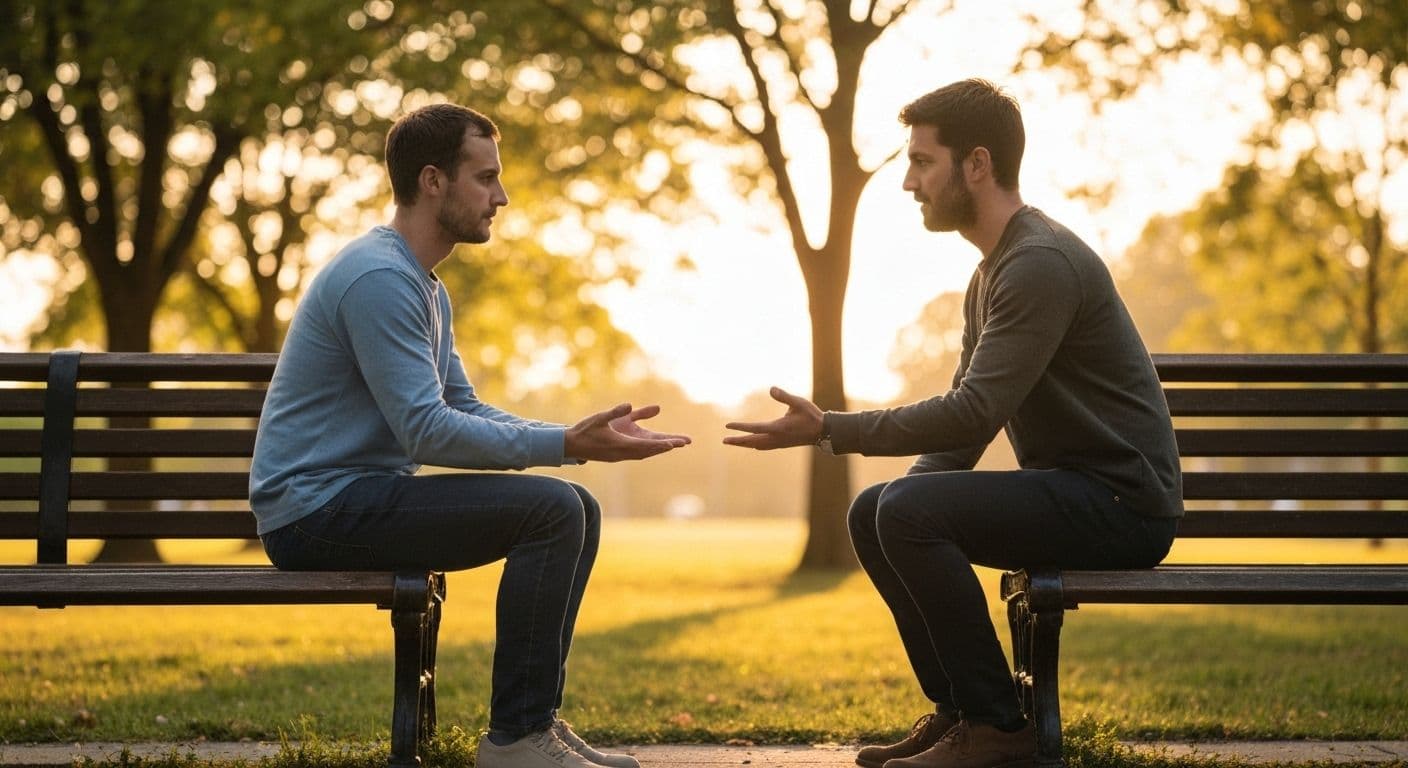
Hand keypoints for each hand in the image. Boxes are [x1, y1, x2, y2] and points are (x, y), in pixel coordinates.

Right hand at [564, 403, 690, 461]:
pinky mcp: (617, 455)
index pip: (645, 445)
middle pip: (649, 450)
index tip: (674, 443)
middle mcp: (622, 453)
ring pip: (644, 453)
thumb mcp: (600, 417)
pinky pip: (637, 453)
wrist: (570, 446)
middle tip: (685, 442)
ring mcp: (620, 456)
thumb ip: (616, 412)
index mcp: (619, 445)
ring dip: (659, 448)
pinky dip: (649, 449)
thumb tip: (630, 405)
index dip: (660, 444)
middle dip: (667, 446)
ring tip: (675, 444)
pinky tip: (656, 445)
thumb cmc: (584, 430)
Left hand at [723, 386, 822, 449]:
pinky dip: (754, 445)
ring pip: (757, 445)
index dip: (740, 427)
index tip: (728, 425)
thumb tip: (771, 388)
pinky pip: (764, 446)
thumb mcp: (798, 402)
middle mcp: (776, 438)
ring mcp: (779, 443)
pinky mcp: (782, 444)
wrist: (823, 432)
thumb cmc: (811, 415)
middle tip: (724, 440)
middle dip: (738, 441)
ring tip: (733, 442)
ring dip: (745, 444)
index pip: (754, 428)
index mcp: (778, 428)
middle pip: (752, 441)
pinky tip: (752, 443)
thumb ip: (784, 396)